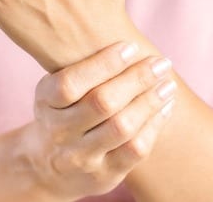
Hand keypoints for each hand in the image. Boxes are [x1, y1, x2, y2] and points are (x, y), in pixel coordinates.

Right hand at [22, 41, 176, 200]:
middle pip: (101, 103)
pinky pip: (135, 150)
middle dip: (137, 79)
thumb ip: (84, 67)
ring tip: (167, 83)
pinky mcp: (103, 176)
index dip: (103, 64)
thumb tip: (128, 38)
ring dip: (150, 101)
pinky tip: (165, 107)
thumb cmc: (63, 112)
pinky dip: (155, 124)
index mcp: (45, 102)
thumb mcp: (56, 89)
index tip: (131, 47)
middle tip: (160, 62)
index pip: (70, 83)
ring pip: (122, 127)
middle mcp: (58, 132)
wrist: (47, 166)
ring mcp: (80, 157)